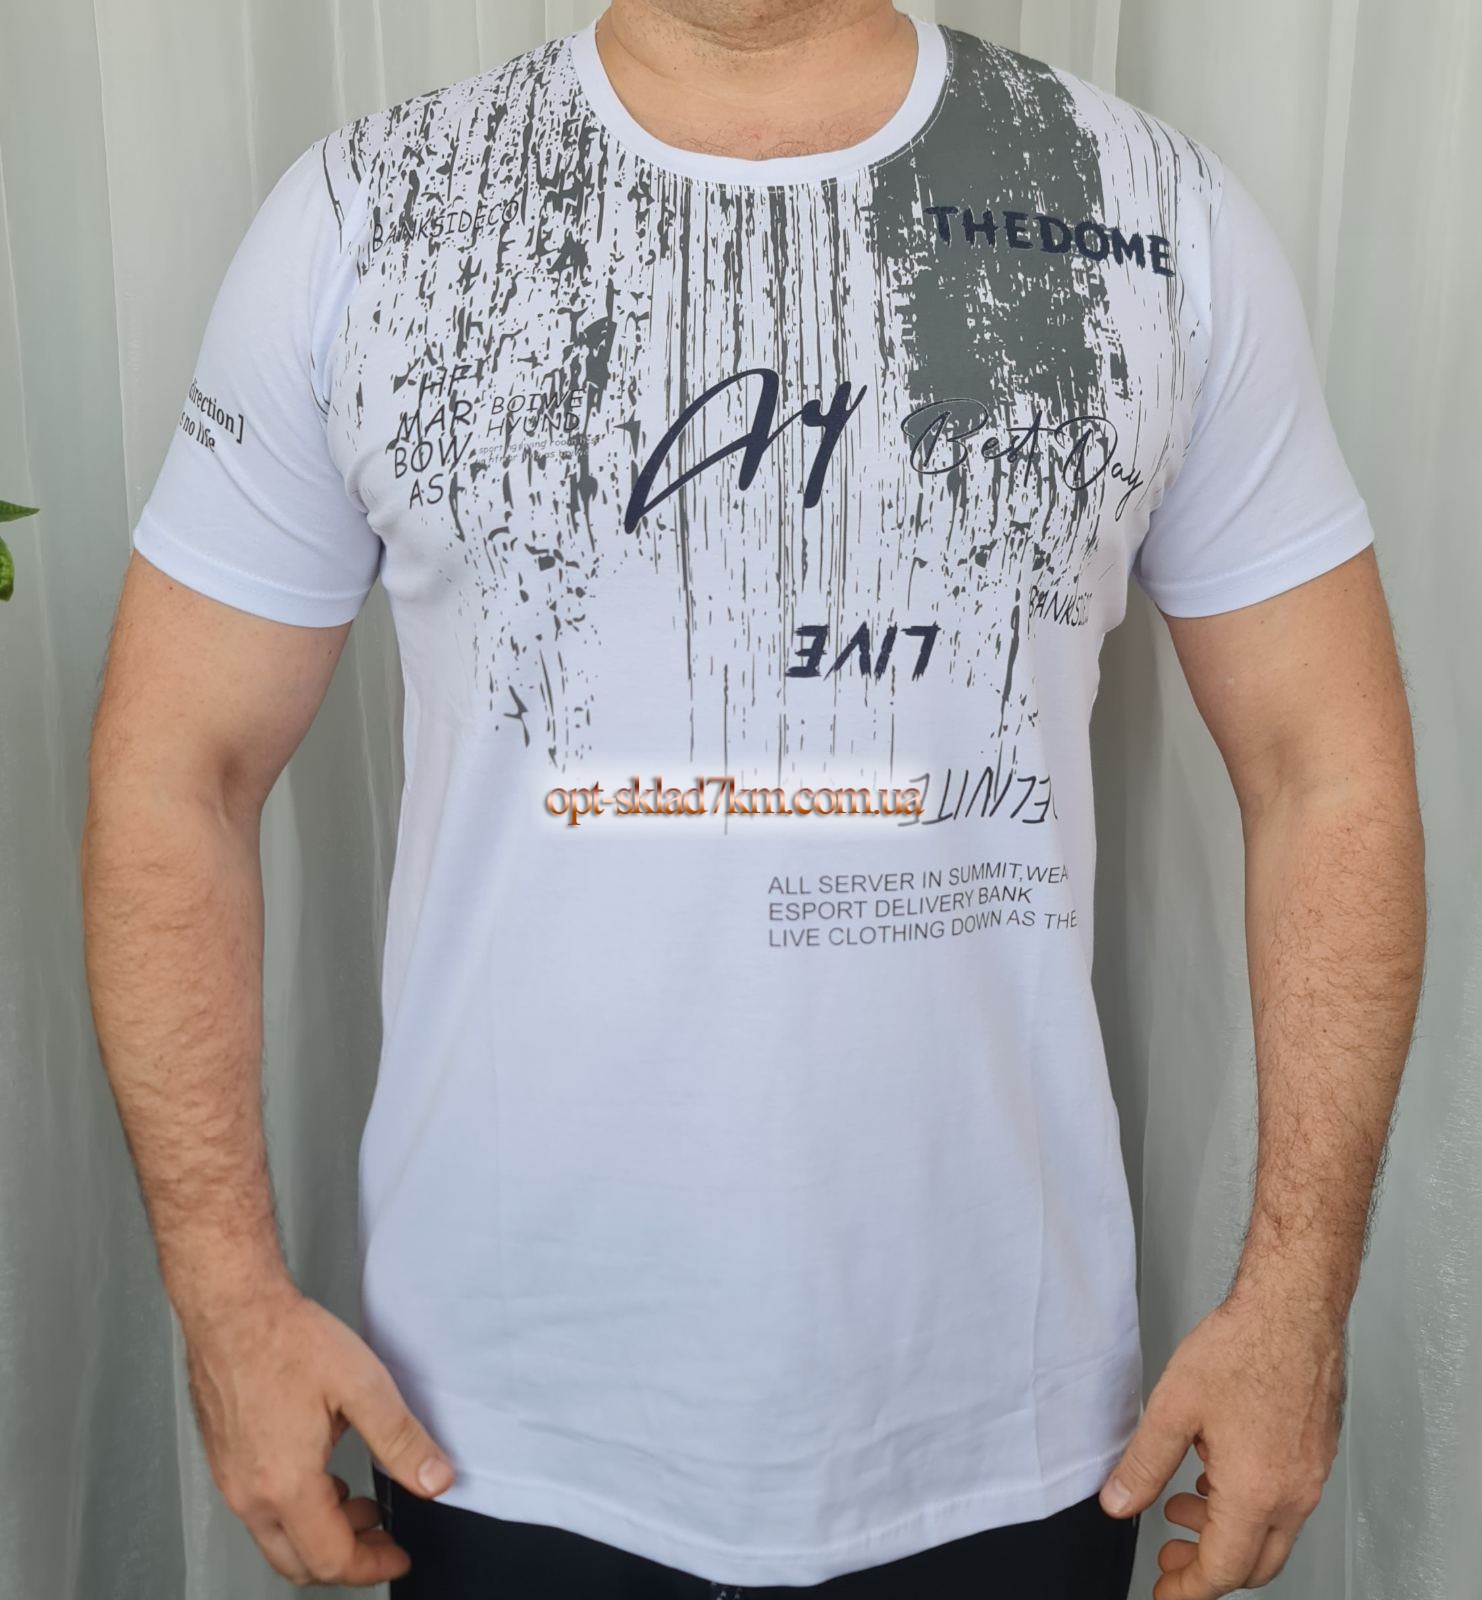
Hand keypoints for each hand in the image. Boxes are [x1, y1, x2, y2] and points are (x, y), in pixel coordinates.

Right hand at [181, 1281, 453, 1587]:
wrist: (233, 1309)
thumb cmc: (287, 1339)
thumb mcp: (362, 1385)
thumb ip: (401, 1439)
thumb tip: (435, 1480)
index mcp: (285, 1484)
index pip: (331, 1559)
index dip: (372, 1566)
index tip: (397, 1556)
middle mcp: (250, 1494)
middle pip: (299, 1563)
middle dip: (346, 1559)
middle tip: (382, 1535)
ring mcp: (231, 1480)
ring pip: (277, 1540)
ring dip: (321, 1535)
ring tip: (357, 1502)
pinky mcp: (224, 1461)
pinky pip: (260, 1512)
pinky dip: (296, 1512)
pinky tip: (322, 1477)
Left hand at [1099, 1293, 1344, 1596]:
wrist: (1293, 1308)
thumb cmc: (1243, 1347)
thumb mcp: (1173, 1408)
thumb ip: (1143, 1463)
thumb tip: (1118, 1502)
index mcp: (1257, 1492)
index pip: (1223, 1569)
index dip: (1188, 1588)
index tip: (1165, 1591)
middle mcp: (1293, 1492)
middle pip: (1253, 1563)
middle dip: (1208, 1567)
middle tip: (1171, 1556)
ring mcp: (1311, 1474)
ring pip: (1271, 1532)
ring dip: (1226, 1531)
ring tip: (1184, 1502)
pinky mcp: (1317, 1452)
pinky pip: (1285, 1501)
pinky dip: (1249, 1504)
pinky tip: (1217, 1471)